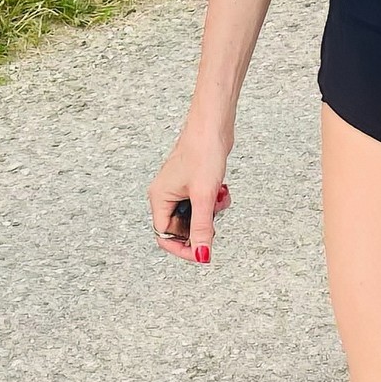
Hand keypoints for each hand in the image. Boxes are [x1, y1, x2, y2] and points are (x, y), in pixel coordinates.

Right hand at [148, 124, 232, 264]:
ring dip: (210, 213)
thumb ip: (201, 229)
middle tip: (214, 219)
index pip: (165, 235)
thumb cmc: (203, 153)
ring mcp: (178, 189)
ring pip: (194, 216)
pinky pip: (201, 203)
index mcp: (159, 198)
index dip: (183, 248)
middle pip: (180, 227)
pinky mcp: (192, 183)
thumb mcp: (204, 197)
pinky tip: (221, 190)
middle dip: (201, 226)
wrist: (213, 126)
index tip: (201, 254)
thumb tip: (201, 255)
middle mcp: (165, 194)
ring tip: (218, 198)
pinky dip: (213, 201)